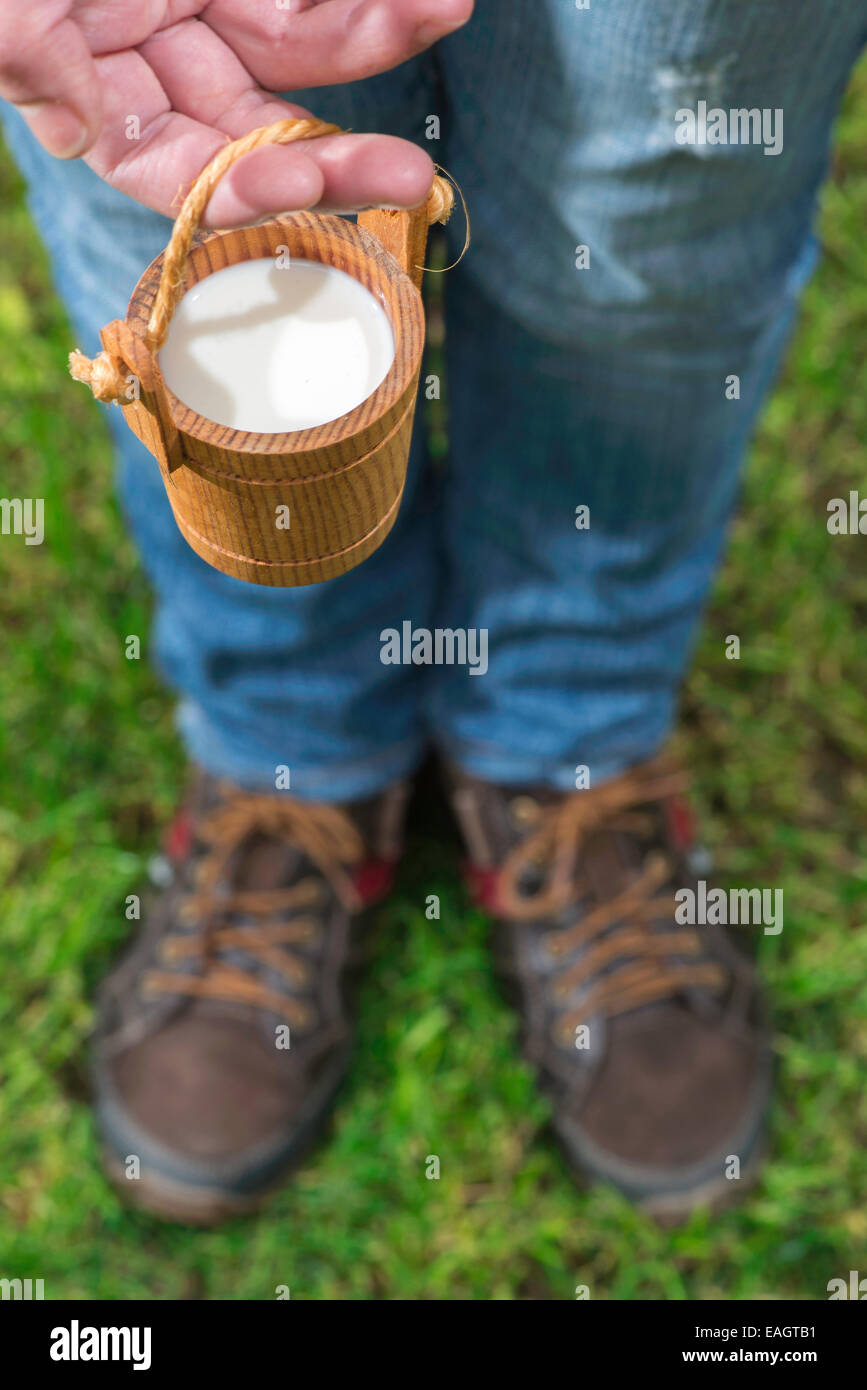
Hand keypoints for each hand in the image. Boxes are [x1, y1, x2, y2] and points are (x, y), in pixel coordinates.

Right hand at [0, 0, 471, 223]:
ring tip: (442, 11)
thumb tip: (77, 128)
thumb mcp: (3, 9)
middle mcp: (170, 71)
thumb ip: (26, 56)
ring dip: (378, 34)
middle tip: (411, 175)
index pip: (188, 177)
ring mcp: (210, 12)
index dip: (245, 190)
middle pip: (269, 129)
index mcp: (111, 109)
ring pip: (306, 38)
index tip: (302, 189)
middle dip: (342, 155)